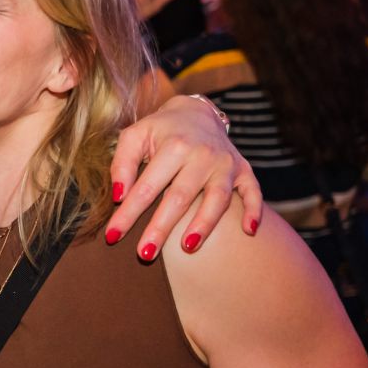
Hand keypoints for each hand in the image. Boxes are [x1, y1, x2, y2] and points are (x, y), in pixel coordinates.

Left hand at [107, 96, 262, 255]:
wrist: (196, 113)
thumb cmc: (159, 132)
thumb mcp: (134, 136)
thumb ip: (122, 164)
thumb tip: (119, 196)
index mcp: (174, 146)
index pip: (147, 186)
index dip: (129, 213)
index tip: (112, 236)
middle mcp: (203, 155)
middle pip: (180, 197)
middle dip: (161, 228)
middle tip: (145, 254)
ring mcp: (226, 164)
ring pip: (217, 199)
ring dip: (204, 225)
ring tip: (187, 247)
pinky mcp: (243, 170)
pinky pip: (253, 192)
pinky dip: (254, 210)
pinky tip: (249, 231)